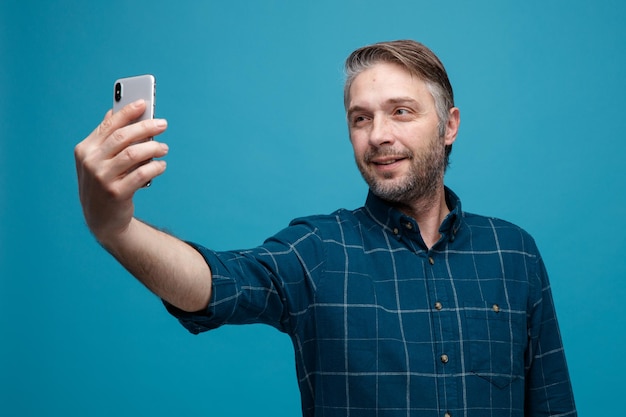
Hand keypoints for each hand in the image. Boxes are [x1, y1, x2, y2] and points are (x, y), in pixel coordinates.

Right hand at [74, 99, 168, 243]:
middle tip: (163, 124)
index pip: (109, 125)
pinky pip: (142, 174)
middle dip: (146, 127)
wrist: (102, 221)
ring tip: (164, 148)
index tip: (144, 103)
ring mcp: (102, 178)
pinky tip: (161, 165)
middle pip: (123, 136)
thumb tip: (115, 111)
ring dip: (153, 148)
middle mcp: (90, 162)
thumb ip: (105, 138)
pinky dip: (155, 167)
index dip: (128, 112)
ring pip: (134, 154)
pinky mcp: (116, 193)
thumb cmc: (104, 184)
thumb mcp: (98, 161)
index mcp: (85, 149)